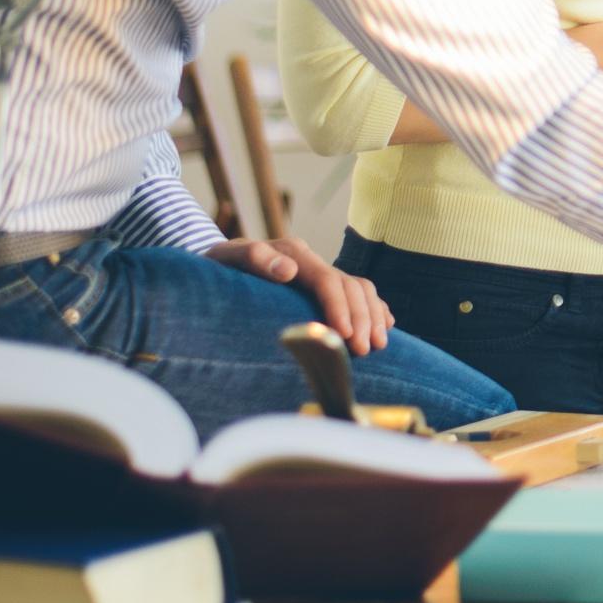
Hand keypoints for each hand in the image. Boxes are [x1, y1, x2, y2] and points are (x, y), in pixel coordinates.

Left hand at [204, 236, 395, 353]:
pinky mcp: (323, 283)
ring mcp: (320, 270)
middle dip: (362, 318)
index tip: (346, 335)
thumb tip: (288, 270)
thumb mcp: (226, 259)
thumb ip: (255, 258)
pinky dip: (376, 306)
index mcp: (294, 253)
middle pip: (352, 286)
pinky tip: (386, 322)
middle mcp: (312, 260)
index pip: (328, 280)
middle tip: (365, 349)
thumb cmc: (217, 267)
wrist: (217, 262)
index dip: (340, 308)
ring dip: (374, 315)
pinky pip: (360, 292)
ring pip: (361, 289)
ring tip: (378, 343)